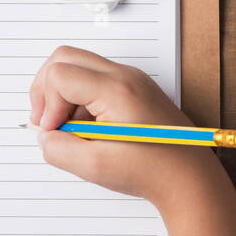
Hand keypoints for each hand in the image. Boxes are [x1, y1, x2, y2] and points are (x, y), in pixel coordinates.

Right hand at [29, 46, 215, 204]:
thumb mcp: (94, 167)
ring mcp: (132, 80)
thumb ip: (57, 149)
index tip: (56, 132)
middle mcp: (126, 76)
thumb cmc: (154, 170)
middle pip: (65, 58)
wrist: (190, 177)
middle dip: (47, 89)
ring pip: (79, 67)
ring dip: (64, 96)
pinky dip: (81, 101)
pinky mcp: (135, 90)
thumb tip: (45, 136)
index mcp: (117, 89)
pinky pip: (95, 81)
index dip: (47, 105)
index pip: (59, 74)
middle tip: (50, 123)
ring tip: (74, 131)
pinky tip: (90, 130)